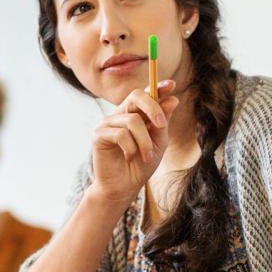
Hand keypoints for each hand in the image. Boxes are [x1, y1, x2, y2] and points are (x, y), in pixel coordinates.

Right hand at [89, 79, 179, 205]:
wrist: (124, 187)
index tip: (171, 84)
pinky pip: (120, 134)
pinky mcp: (99, 135)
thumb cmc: (140, 165)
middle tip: (161, 125)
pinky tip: (129, 157)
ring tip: (146, 156)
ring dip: (144, 141)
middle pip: (136, 96)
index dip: (157, 87)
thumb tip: (173, 99)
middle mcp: (121, 114)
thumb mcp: (158, 143)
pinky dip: (131, 148)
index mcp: (136, 114)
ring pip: (132, 121)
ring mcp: (108, 123)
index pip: (145, 94)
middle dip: (153, 107)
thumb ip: (163, 122)